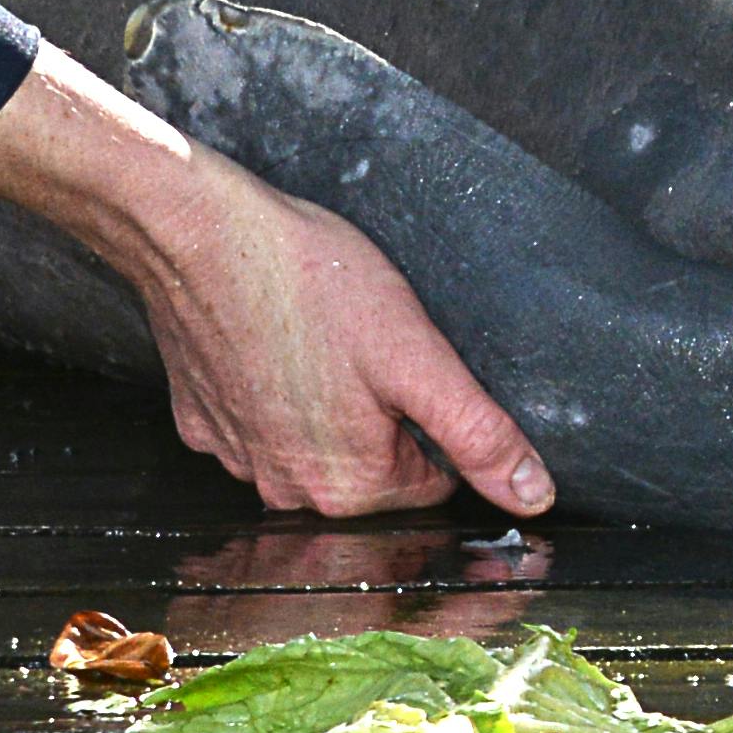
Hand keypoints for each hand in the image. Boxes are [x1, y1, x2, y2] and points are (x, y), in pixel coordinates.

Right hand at [132, 143, 550, 517]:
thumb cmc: (306, 283)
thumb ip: (478, 433)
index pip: (433, 482)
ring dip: (328, 403)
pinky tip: (276, 341)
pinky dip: (273, 390)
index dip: (434, 420)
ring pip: (316, 445)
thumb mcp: (416, 354)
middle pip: (372, 469)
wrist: (199, 236)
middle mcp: (288, 491)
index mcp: (350, 487)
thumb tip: (533, 496)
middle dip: (383, 415)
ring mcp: (237, 459)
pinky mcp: (202, 423)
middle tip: (367, 346)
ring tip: (323, 338)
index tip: (414, 370)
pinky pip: (259, 422)